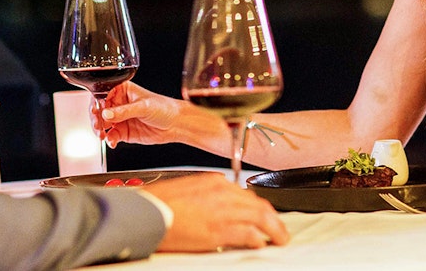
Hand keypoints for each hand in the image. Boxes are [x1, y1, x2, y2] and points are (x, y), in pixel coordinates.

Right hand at [95, 82, 192, 147]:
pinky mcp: (123, 132)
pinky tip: (112, 141)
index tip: (96, 110)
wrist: (175, 125)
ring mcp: (120, 118)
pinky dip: (109, 140)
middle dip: (96, 118)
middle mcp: (119, 104)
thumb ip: (124, 111)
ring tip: (102, 135)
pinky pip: (111, 136)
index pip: (103, 94)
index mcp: (123, 90)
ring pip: (102, 124)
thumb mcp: (143, 106)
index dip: (97, 102)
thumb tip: (106, 114)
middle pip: (100, 110)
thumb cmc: (164, 108)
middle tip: (97, 125)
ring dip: (100, 130)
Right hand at [144, 174, 289, 251]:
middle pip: (258, 204)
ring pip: (261, 217)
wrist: (145, 212)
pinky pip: (249, 234)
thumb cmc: (157, 203)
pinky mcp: (219, 230)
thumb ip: (205, 197)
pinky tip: (261, 244)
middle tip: (279, 229)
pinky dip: (258, 240)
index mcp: (213, 180)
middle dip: (273, 218)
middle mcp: (222, 192)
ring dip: (274, 229)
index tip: (261, 215)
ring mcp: (222, 211)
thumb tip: (215, 209)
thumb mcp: (185, 191)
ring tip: (280, 239)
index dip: (257, 207)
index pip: (244, 193)